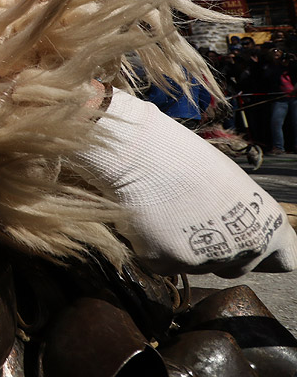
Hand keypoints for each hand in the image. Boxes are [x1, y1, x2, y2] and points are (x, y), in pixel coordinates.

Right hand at [73, 90, 296, 276]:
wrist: (137, 152)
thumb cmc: (183, 156)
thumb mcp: (232, 183)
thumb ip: (243, 215)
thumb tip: (236, 230)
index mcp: (266, 227)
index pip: (285, 260)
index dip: (263, 250)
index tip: (243, 236)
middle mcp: (243, 249)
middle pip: (236, 267)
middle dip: (218, 250)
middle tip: (193, 216)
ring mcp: (204, 260)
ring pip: (195, 265)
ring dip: (181, 246)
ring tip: (165, 209)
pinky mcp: (166, 264)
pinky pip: (162, 264)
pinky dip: (153, 247)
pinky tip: (148, 219)